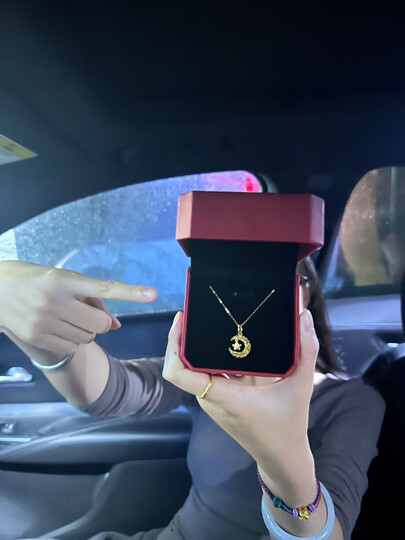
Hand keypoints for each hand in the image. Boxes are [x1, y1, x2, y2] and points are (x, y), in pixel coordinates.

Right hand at [0, 261, 156, 363]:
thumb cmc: (36, 281)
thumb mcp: (64, 279)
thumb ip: (93, 299)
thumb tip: (117, 325)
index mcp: (64, 280)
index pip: (104, 288)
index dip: (130, 292)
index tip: (153, 294)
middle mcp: (55, 301)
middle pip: (100, 323)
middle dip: (100, 320)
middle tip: (84, 312)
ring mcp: (44, 322)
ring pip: (88, 337)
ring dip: (86, 330)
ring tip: (66, 317)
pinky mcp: (36, 337)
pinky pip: (72, 347)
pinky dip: (73, 341)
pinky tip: (58, 328)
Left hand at [163, 310, 318, 483]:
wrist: (282, 458)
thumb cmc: (288, 426)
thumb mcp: (301, 387)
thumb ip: (305, 350)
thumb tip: (305, 316)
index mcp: (223, 396)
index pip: (180, 374)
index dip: (173, 346)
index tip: (181, 320)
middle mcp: (210, 398)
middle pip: (185, 363)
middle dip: (187, 335)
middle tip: (200, 309)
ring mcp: (212, 400)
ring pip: (196, 367)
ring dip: (199, 344)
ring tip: (211, 316)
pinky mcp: (219, 399)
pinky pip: (208, 372)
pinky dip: (212, 355)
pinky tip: (227, 337)